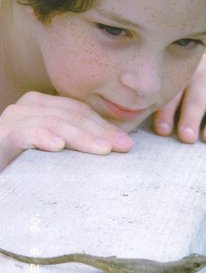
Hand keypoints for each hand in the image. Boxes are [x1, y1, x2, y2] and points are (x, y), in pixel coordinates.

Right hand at [0, 92, 132, 170]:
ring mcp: (15, 119)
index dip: (105, 125)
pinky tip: (58, 146)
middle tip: (123, 146)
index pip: (80, 111)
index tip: (126, 142)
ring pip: (54, 122)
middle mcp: (29, 106)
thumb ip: (75, 140)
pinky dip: (42, 137)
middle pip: (71, 115)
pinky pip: (24, 133)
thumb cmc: (26, 160)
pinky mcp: (3, 135)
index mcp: (44, 105)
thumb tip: (113, 144)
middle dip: (100, 131)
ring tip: (103, 149)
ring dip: (81, 136)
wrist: (1, 167)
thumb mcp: (54, 147)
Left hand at [152, 58, 205, 143]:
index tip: (162, 131)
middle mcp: (202, 82)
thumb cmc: (188, 90)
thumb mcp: (177, 89)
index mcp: (181, 82)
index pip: (172, 96)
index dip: (167, 113)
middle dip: (190, 118)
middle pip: (196, 99)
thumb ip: (162, 106)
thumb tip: (134, 129)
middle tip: (186, 137)